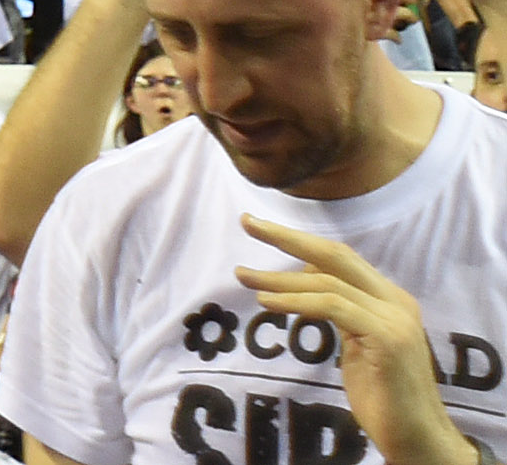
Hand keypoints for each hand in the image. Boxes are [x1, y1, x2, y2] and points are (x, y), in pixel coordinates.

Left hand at [235, 216, 479, 464]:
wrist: (417, 438)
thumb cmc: (383, 397)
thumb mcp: (356, 344)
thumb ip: (339, 311)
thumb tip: (305, 277)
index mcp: (389, 299)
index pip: (340, 257)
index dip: (299, 239)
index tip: (259, 227)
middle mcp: (395, 301)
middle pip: (335, 254)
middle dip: (288, 236)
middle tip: (248, 223)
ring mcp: (394, 319)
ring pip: (327, 281)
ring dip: (279, 278)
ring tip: (244, 277)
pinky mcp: (387, 338)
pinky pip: (332, 307)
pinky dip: (296, 301)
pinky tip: (268, 302)